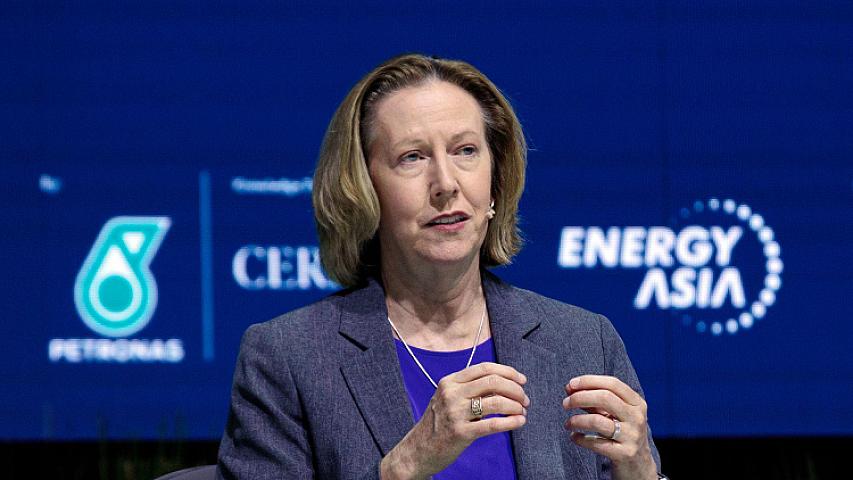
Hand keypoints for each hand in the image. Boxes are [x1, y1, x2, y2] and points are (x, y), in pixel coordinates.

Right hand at [381, 362, 528, 479]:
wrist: (418, 450)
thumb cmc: (439, 424)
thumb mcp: (448, 398)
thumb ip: (469, 388)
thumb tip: (504, 383)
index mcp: (449, 382)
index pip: (484, 368)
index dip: (508, 372)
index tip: (522, 380)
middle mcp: (451, 394)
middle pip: (493, 382)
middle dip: (515, 389)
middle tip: (525, 399)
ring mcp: (455, 413)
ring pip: (496, 402)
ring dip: (515, 406)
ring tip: (522, 412)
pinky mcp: (461, 433)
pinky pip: (493, 424)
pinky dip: (511, 422)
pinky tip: (520, 422)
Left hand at [562, 375, 656, 479]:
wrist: (639, 464)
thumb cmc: (622, 432)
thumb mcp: (615, 414)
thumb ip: (595, 400)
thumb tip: (570, 388)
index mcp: (636, 402)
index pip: (612, 383)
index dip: (589, 381)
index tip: (570, 384)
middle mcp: (637, 417)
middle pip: (604, 398)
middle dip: (580, 398)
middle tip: (565, 403)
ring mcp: (632, 436)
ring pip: (598, 421)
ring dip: (577, 420)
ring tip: (568, 423)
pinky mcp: (624, 453)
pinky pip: (596, 443)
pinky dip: (580, 438)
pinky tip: (574, 437)